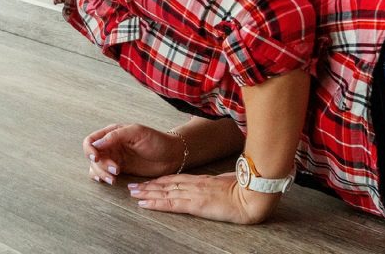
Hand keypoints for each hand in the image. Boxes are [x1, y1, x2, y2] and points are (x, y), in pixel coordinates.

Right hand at [83, 123, 183, 182]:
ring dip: (101, 174)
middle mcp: (110, 145)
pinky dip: (101, 177)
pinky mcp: (119, 169)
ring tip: (114, 179)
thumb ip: (116, 135)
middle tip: (116, 170)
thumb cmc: (157, 140)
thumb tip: (97, 143)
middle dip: (101, 165)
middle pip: (92, 156)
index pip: (91, 140)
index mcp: (112, 133)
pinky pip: (103, 173)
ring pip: (96, 166)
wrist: (172, 156)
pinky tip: (107, 180)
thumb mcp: (137, 132)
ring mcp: (114, 157)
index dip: (89, 150)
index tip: (96, 158)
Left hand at [126, 173, 279, 223]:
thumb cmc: (245, 190)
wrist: (252, 196)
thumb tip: (214, 186)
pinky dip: (155, 203)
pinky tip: (144, 204)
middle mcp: (193, 185)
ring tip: (133, 193)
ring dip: (146, 193)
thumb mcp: (227, 183)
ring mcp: (193, 194)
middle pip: (165, 184)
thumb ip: (216, 184)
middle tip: (132, 187)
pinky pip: (170, 204)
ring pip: (163, 192)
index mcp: (201, 180)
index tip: (147, 182)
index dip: (159, 181)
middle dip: (148, 186)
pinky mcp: (194, 204)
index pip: (175, 179)